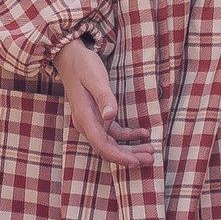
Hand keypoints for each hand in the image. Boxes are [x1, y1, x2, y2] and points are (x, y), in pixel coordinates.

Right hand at [55, 39, 155, 169]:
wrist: (70, 57)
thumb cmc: (83, 65)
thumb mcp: (96, 78)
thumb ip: (104, 97)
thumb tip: (111, 116)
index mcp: (85, 117)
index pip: (102, 145)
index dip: (119, 156)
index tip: (136, 162)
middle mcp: (86, 123)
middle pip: (107, 148)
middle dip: (128, 156)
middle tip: (150, 158)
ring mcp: (91, 121)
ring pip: (111, 142)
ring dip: (130, 148)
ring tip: (150, 150)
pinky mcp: (96, 116)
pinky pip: (113, 132)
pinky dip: (127, 135)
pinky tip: (142, 133)